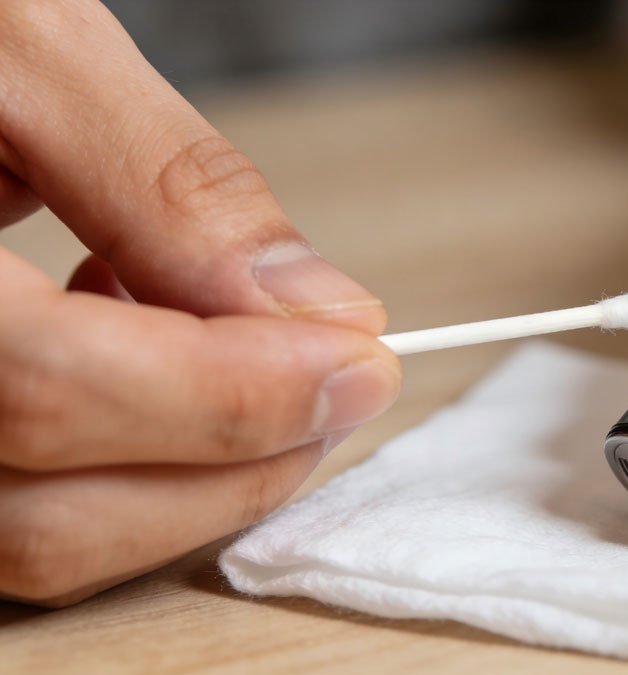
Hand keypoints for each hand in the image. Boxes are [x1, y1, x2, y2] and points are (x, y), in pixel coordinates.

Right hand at [0, 0, 400, 604]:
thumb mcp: (26, 50)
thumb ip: (170, 185)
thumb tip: (318, 308)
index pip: (49, 390)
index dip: (228, 395)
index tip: (358, 360)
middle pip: (51, 512)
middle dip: (238, 458)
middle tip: (339, 380)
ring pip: (41, 538)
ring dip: (188, 469)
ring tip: (233, 343)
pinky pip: (22, 507)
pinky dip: (124, 463)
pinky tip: (141, 351)